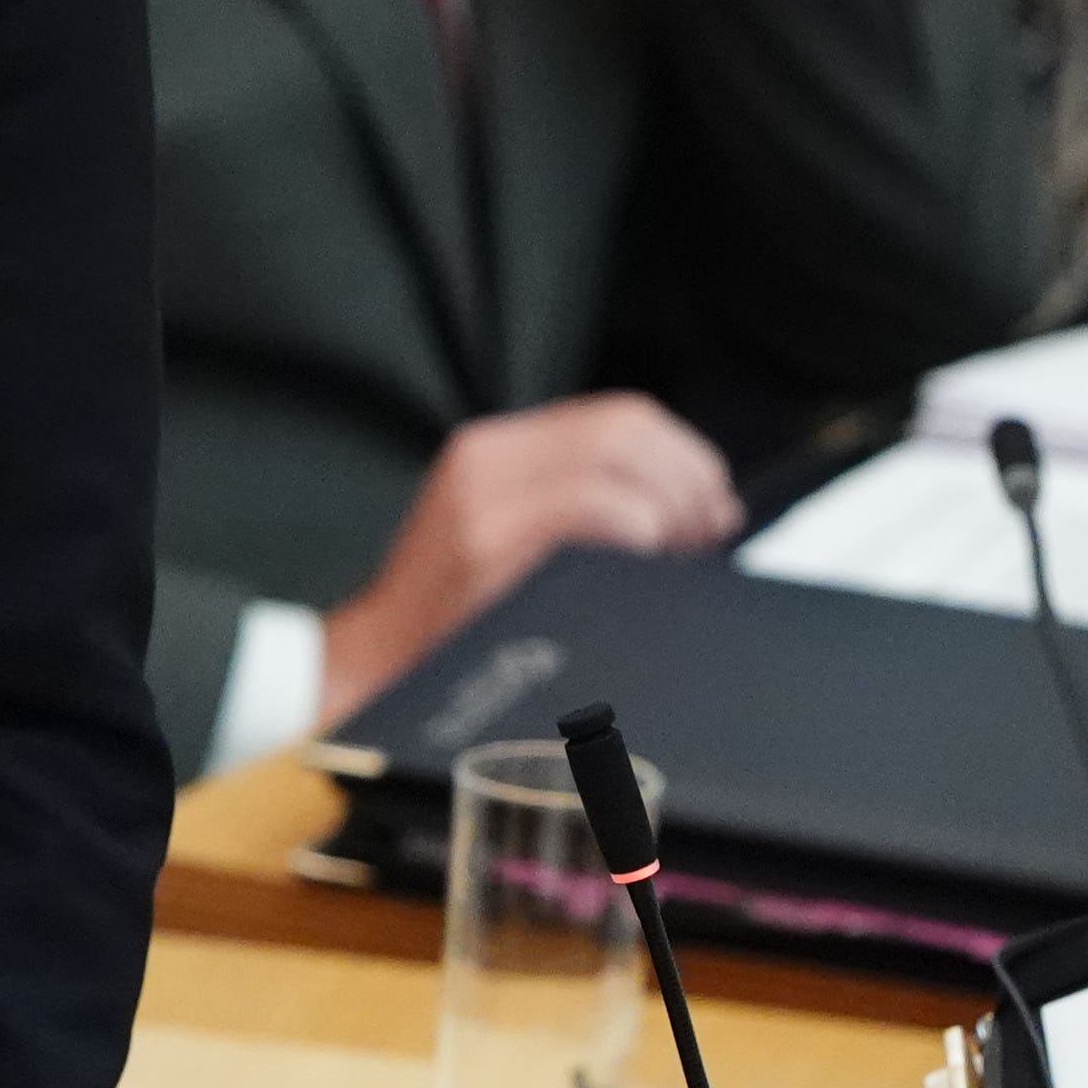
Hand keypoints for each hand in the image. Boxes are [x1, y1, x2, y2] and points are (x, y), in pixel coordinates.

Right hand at [315, 396, 740, 712]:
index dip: (685, 454)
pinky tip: (646, 564)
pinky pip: (591, 508)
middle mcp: (484, 459)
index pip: (616, 417)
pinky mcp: (486, 545)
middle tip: (712, 532)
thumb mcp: (504, 537)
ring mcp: (482, 499)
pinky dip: (639, 530)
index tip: (715, 504)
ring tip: (685, 553)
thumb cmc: (455, 623)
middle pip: (624, 429)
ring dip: (672, 504)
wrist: (372, 670)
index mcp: (491, 449)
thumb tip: (690, 510)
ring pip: (614, 458)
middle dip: (690, 477)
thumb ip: (576, 507)